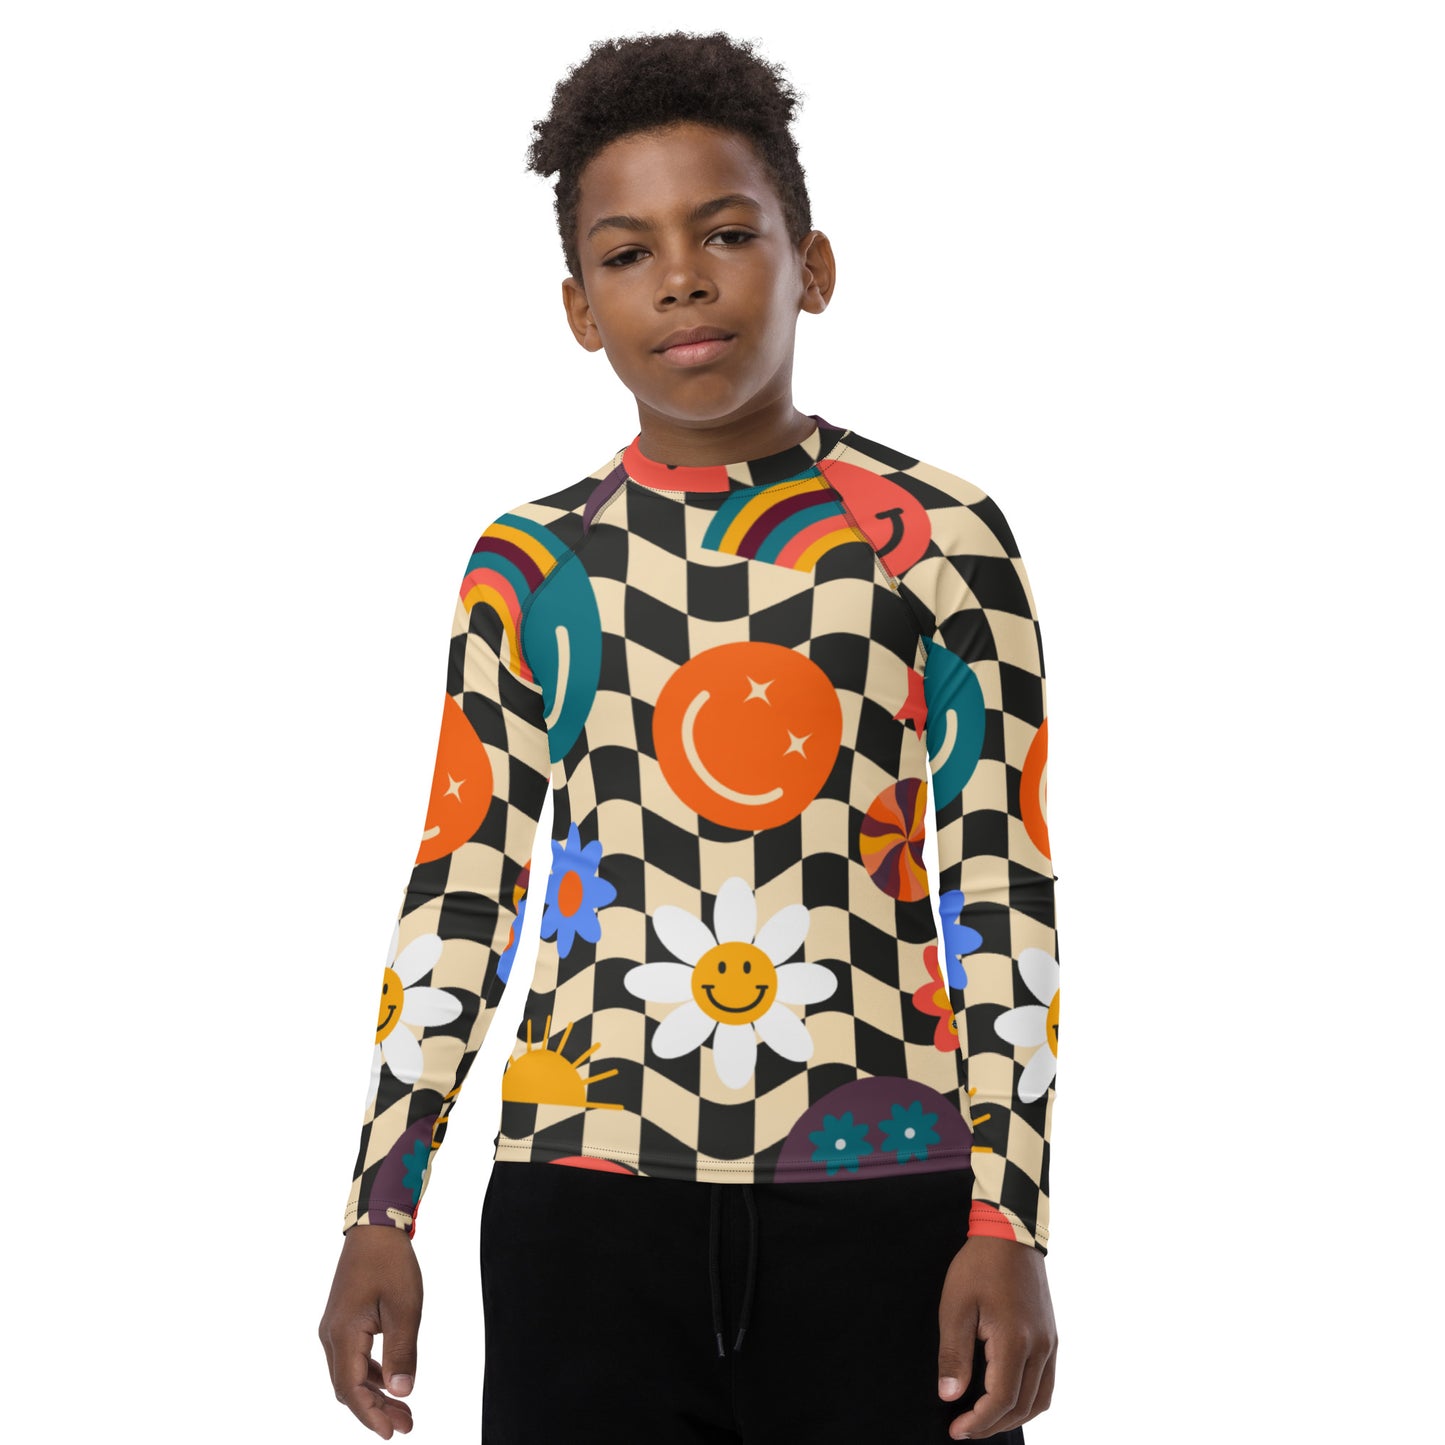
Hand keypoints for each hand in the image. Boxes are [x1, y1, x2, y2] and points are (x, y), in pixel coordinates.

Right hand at [318, 1224, 423, 1436]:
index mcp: (343, 1334)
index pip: (351, 1389)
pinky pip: (353, 1359)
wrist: (374, 1229)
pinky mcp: (343, 1322)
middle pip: (348, 1387)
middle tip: (406, 1426)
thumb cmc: (391, 1263)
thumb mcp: (405, 1307)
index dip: (370, 1414)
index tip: (392, 1433)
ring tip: (403, 1411)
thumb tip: (402, 1392)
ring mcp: (334, 1329)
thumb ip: (402, 1351)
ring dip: (374, 1394)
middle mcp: (331, 1336)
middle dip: (375, 1410)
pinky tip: (391, 1383)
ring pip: (350, 1375)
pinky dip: (371, 1375)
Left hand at [937, 1235, 1056, 1439]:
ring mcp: (1050, 1343)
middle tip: (964, 1428)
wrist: (1010, 1234)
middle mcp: (1040, 1347)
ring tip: (984, 1419)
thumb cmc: (978, 1267)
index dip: (978, 1422)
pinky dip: (1029, 1400)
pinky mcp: (1051, 1337)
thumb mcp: (955, 1306)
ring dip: (1013, 1417)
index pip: (1001, 1400)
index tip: (956, 1430)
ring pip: (1039, 1400)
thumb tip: (950, 1396)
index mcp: (1015, 1340)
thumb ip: (954, 1354)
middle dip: (992, 1424)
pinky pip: (1047, 1383)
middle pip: (1022, 1406)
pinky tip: (1007, 1399)